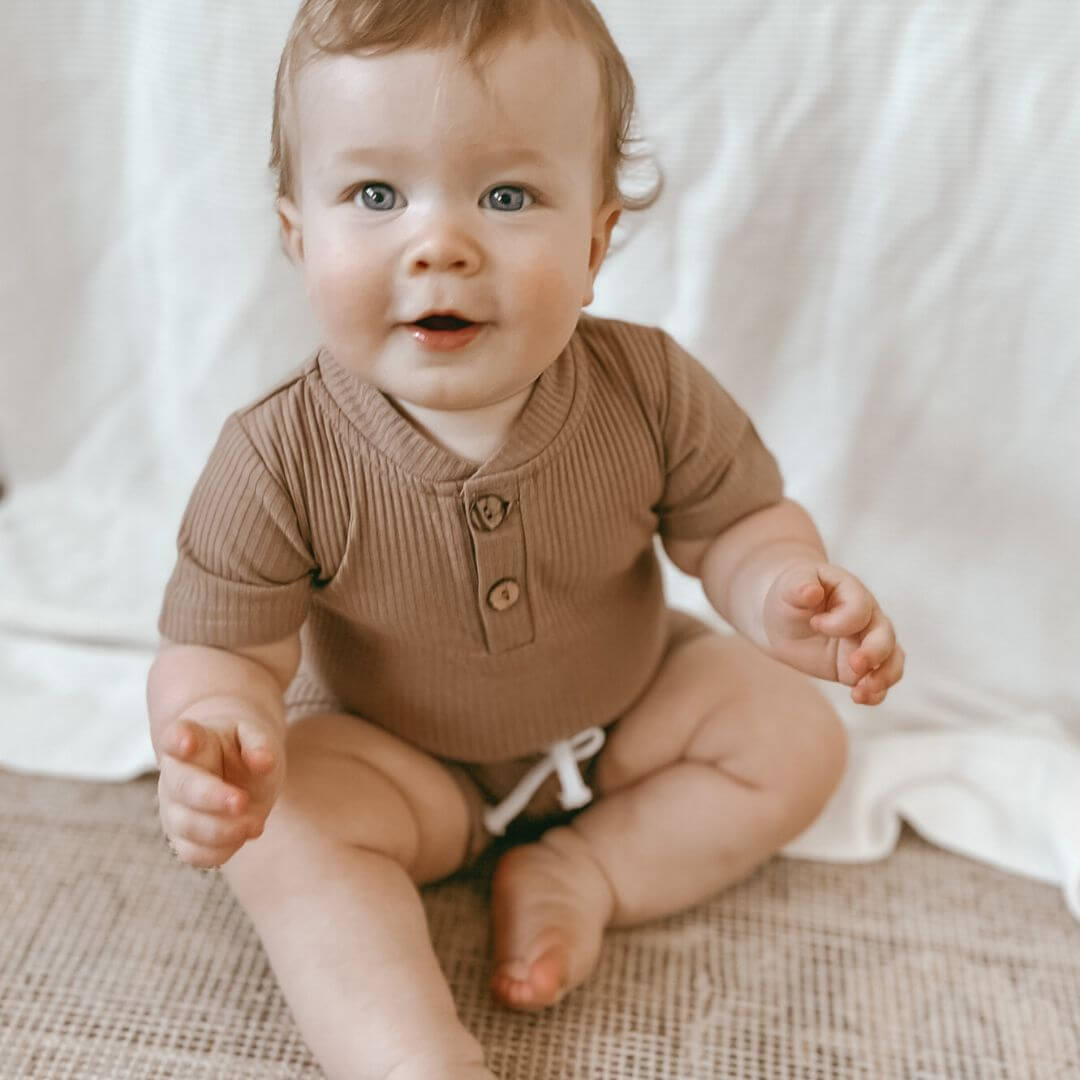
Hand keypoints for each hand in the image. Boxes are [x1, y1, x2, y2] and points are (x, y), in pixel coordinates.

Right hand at [156, 712, 283, 867]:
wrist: (236, 765)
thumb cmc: (244, 746)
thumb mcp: (256, 734)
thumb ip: (259, 743)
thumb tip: (263, 762)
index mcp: (193, 738)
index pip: (176, 735)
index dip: (178, 739)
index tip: (187, 742)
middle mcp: (175, 774)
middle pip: (182, 787)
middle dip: (211, 797)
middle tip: (241, 801)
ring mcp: (174, 807)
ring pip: (186, 825)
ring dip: (220, 830)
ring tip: (256, 824)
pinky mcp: (183, 836)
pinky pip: (193, 853)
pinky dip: (217, 851)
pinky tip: (243, 837)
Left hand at [762, 561, 903, 704]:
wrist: (782, 619)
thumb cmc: (789, 596)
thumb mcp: (788, 586)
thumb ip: (799, 585)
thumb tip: (810, 591)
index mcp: (852, 592)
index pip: (860, 609)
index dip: (840, 621)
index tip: (814, 624)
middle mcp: (867, 617)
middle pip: (885, 634)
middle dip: (874, 652)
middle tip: (854, 665)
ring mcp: (867, 643)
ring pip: (892, 660)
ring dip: (883, 677)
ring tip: (861, 691)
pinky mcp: (860, 667)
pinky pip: (878, 682)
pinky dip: (875, 693)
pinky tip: (859, 698)